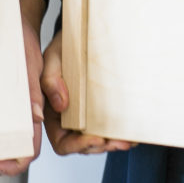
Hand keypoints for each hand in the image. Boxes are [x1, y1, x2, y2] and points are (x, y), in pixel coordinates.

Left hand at [0, 16, 44, 177]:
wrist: (14, 21)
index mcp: (34, 107)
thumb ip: (33, 88)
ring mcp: (9, 110)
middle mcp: (22, 113)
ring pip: (0, 145)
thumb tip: (36, 117)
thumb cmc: (23, 38)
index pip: (30, 145)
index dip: (15, 161)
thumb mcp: (28, 59)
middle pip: (13, 152)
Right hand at [40, 31, 132, 154]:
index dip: (77, 145)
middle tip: (119, 142)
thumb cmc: (62, 47)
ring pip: (98, 141)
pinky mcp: (100, 109)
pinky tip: (133, 133)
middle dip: (101, 147)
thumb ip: (50, 79)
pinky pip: (109, 128)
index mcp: (51, 112)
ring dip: (113, 144)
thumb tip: (61, 105)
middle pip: (82, 146)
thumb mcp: (52, 57)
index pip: (61, 141)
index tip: (97, 139)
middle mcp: (67, 118)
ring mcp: (84, 116)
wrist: (78, 35)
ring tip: (129, 140)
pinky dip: (121, 134)